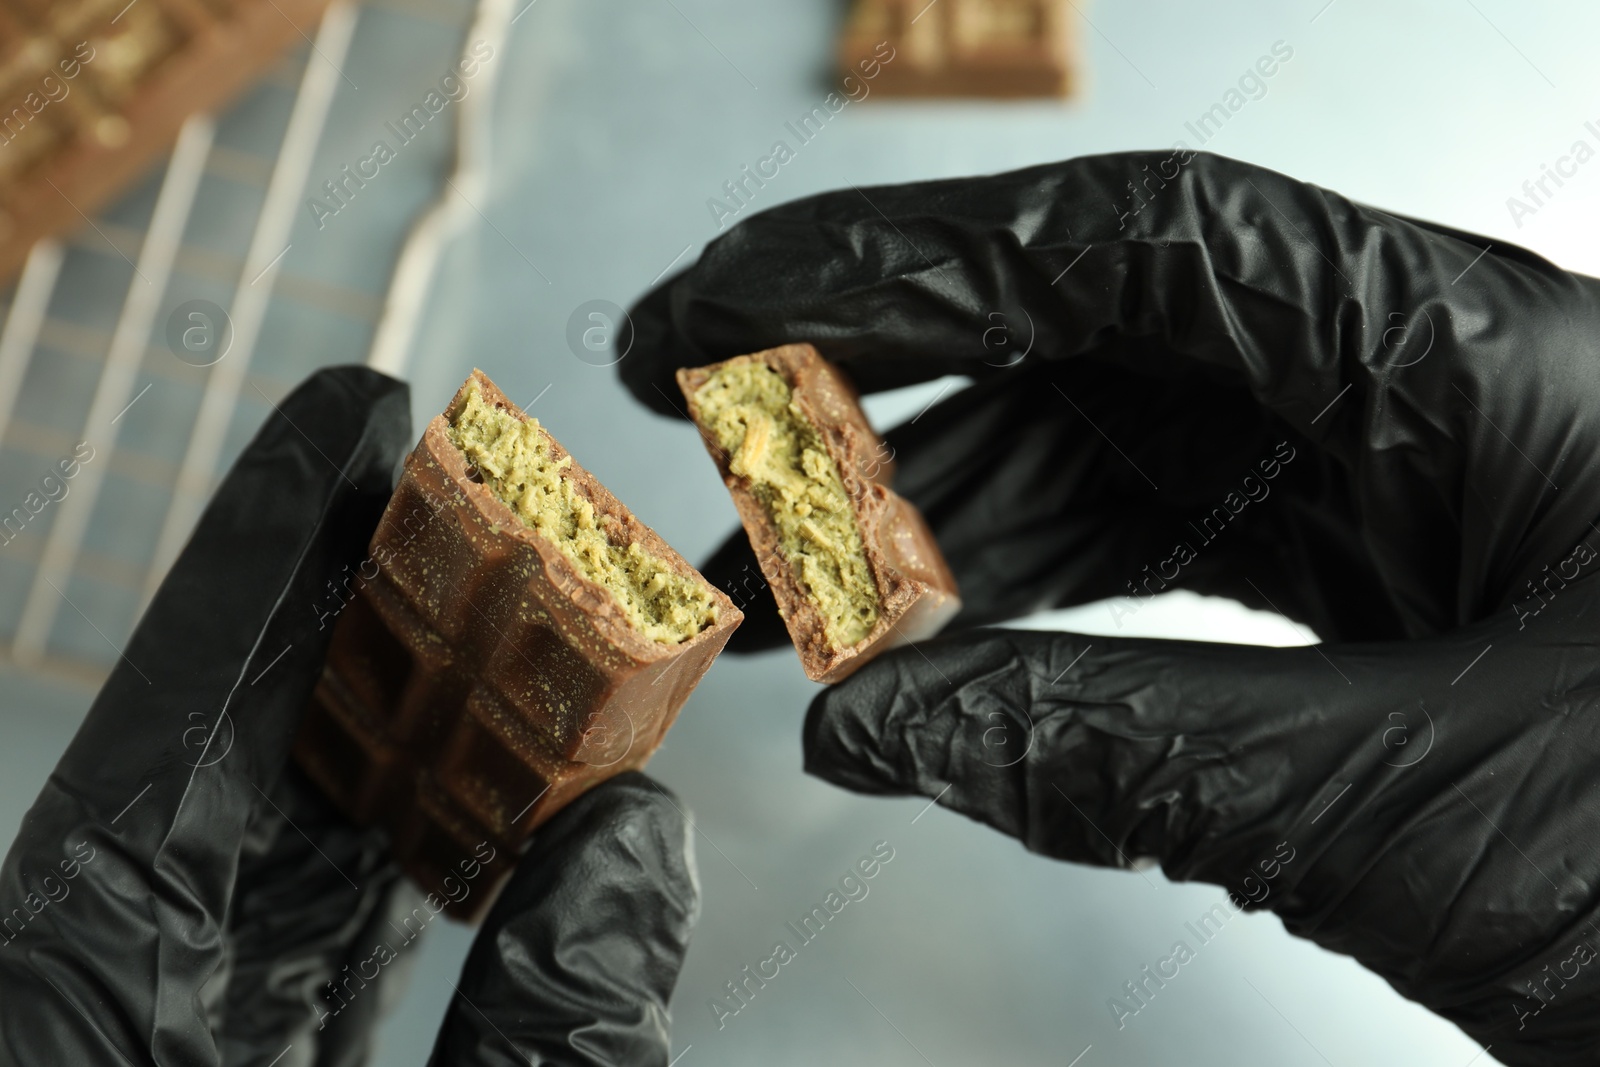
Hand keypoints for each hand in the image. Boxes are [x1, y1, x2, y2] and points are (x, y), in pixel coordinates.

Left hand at [0, 368, 697, 1066]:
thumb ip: (552, 1035)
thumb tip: (638, 832)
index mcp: (80, 1018)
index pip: (165, 732)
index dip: (264, 554)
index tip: (350, 413)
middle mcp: (104, 999)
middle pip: (219, 751)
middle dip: (348, 608)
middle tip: (452, 482)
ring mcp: (160, 1026)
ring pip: (266, 828)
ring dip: (391, 711)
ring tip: (488, 600)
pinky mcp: (221, 1052)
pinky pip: (296, 911)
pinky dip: (397, 829)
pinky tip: (475, 769)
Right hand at [622, 151, 1599, 1064]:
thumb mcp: (1410, 803)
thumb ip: (1113, 750)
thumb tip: (871, 728)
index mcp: (1458, 355)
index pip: (1121, 245)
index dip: (899, 262)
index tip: (732, 304)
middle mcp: (1416, 391)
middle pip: (1088, 343)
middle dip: (884, 398)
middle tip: (709, 440)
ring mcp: (1394, 490)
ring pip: (1111, 464)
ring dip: (940, 528)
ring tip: (784, 600)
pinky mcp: (1383, 592)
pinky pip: (1164, 563)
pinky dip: (1033, 611)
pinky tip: (932, 664)